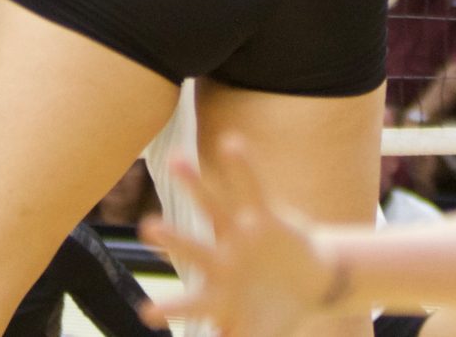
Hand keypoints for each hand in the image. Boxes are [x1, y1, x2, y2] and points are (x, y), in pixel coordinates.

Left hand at [141, 139, 340, 336]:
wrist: (309, 281)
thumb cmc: (275, 312)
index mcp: (218, 294)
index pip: (189, 302)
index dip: (171, 308)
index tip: (147, 313)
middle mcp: (222, 259)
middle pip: (193, 248)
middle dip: (172, 240)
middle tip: (146, 227)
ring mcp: (241, 235)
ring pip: (215, 207)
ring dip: (197, 184)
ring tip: (177, 160)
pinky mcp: (265, 216)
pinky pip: (253, 188)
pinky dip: (244, 167)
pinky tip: (231, 143)